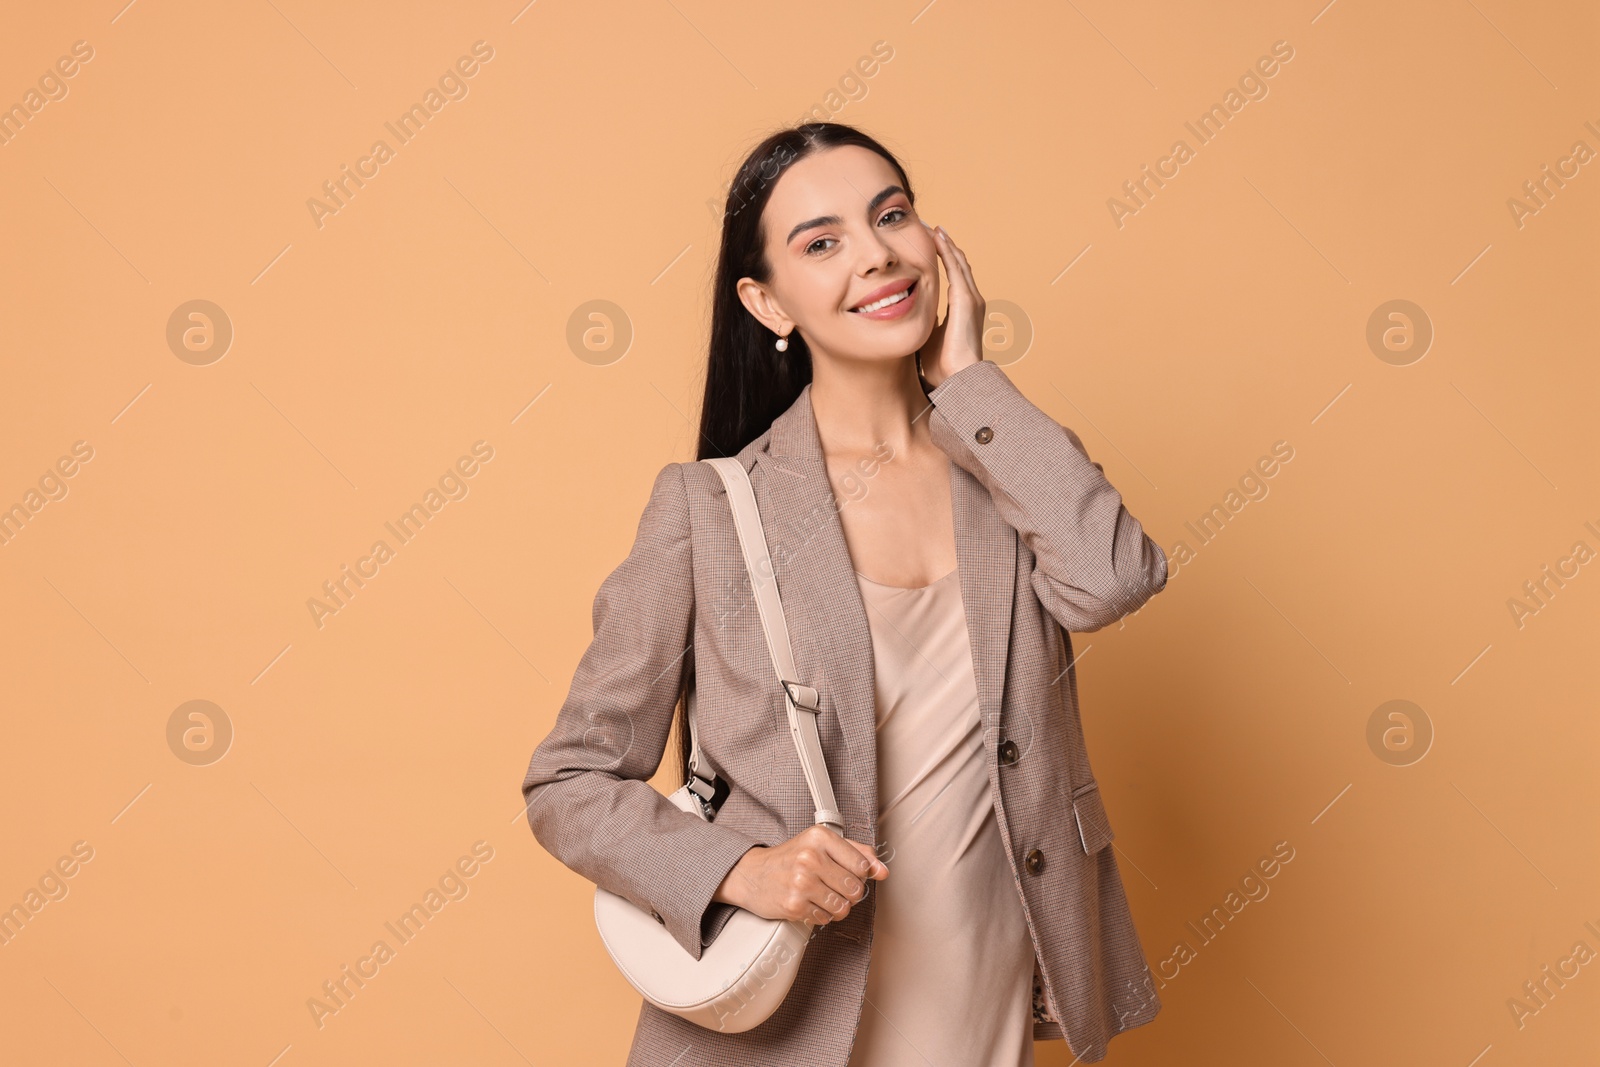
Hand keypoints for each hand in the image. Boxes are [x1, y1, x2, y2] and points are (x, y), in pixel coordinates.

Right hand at [713, 825, 887, 925]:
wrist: (752, 874)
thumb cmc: (789, 858)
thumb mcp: (822, 844)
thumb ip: (857, 852)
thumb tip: (883, 870)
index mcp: (820, 837)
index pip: (863, 864)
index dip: (860, 874)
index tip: (849, 873)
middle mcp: (810, 857)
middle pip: (855, 888)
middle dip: (849, 893)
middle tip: (834, 886)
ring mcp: (801, 882)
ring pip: (843, 907)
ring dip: (836, 906)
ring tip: (822, 895)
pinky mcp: (794, 905)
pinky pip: (826, 918)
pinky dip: (821, 915)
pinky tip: (810, 902)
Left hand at [916, 222, 984, 390]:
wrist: (956, 378)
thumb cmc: (941, 364)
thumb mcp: (927, 335)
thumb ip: (921, 321)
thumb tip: (905, 314)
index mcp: (962, 308)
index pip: (953, 276)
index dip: (942, 258)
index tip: (927, 244)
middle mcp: (971, 300)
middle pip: (958, 263)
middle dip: (944, 245)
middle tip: (929, 228)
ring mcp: (972, 299)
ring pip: (959, 262)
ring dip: (946, 243)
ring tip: (933, 228)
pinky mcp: (967, 300)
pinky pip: (957, 268)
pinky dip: (948, 251)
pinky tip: (938, 238)